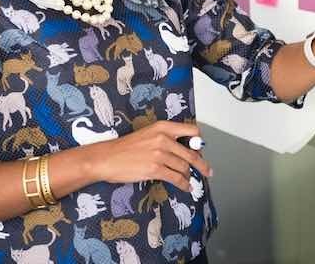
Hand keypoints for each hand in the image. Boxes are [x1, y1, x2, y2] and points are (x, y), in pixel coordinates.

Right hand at [88, 121, 211, 192]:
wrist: (106, 158)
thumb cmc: (125, 148)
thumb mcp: (148, 134)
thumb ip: (166, 138)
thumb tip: (183, 150)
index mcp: (163, 127)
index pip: (192, 131)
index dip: (199, 142)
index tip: (201, 150)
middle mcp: (164, 138)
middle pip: (192, 152)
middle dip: (201, 164)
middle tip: (208, 171)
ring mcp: (160, 154)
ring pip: (184, 167)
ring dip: (189, 176)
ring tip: (190, 181)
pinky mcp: (155, 169)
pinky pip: (176, 178)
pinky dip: (184, 184)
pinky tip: (186, 187)